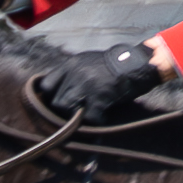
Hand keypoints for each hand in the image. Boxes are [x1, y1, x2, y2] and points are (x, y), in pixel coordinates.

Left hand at [28, 39, 173, 124]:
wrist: (136, 63)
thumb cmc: (114, 63)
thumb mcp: (87, 61)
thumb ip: (72, 74)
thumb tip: (62, 90)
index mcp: (69, 65)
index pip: (46, 85)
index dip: (51, 96)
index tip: (58, 101)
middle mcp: (74, 75)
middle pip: (57, 102)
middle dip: (65, 109)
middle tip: (76, 112)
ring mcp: (86, 87)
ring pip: (68, 110)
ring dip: (77, 116)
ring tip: (88, 115)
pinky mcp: (99, 98)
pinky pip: (90, 117)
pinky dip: (96, 121)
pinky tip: (102, 117)